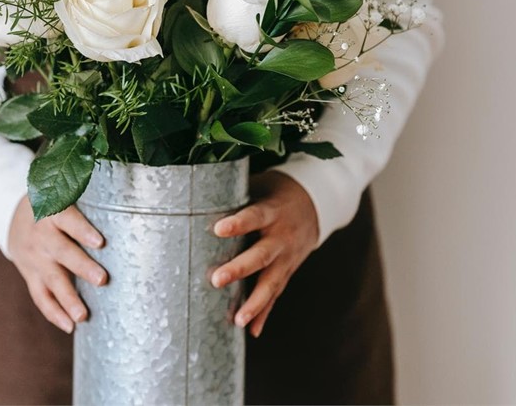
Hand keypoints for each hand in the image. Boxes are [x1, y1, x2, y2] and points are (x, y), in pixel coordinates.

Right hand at [8, 196, 108, 333]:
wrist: (11, 216)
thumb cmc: (54, 204)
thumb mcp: (63, 195)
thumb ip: (88, 202)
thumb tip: (131, 204)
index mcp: (52, 211)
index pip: (67, 220)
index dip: (82, 230)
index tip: (101, 242)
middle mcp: (41, 235)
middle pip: (61, 252)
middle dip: (81, 267)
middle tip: (102, 279)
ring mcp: (34, 257)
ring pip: (50, 279)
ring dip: (67, 299)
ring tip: (83, 316)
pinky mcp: (29, 274)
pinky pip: (40, 296)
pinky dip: (54, 312)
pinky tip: (70, 326)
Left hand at [211, 170, 318, 337]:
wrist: (318, 203)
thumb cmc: (277, 192)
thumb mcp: (261, 185)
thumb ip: (235, 194)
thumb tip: (197, 192)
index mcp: (273, 211)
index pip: (254, 216)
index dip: (238, 223)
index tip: (218, 229)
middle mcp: (282, 236)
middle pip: (261, 255)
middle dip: (240, 269)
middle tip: (216, 280)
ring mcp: (287, 257)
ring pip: (272, 282)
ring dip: (255, 303)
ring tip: (237, 320)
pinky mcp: (288, 270)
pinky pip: (276, 294)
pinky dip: (265, 313)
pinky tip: (251, 330)